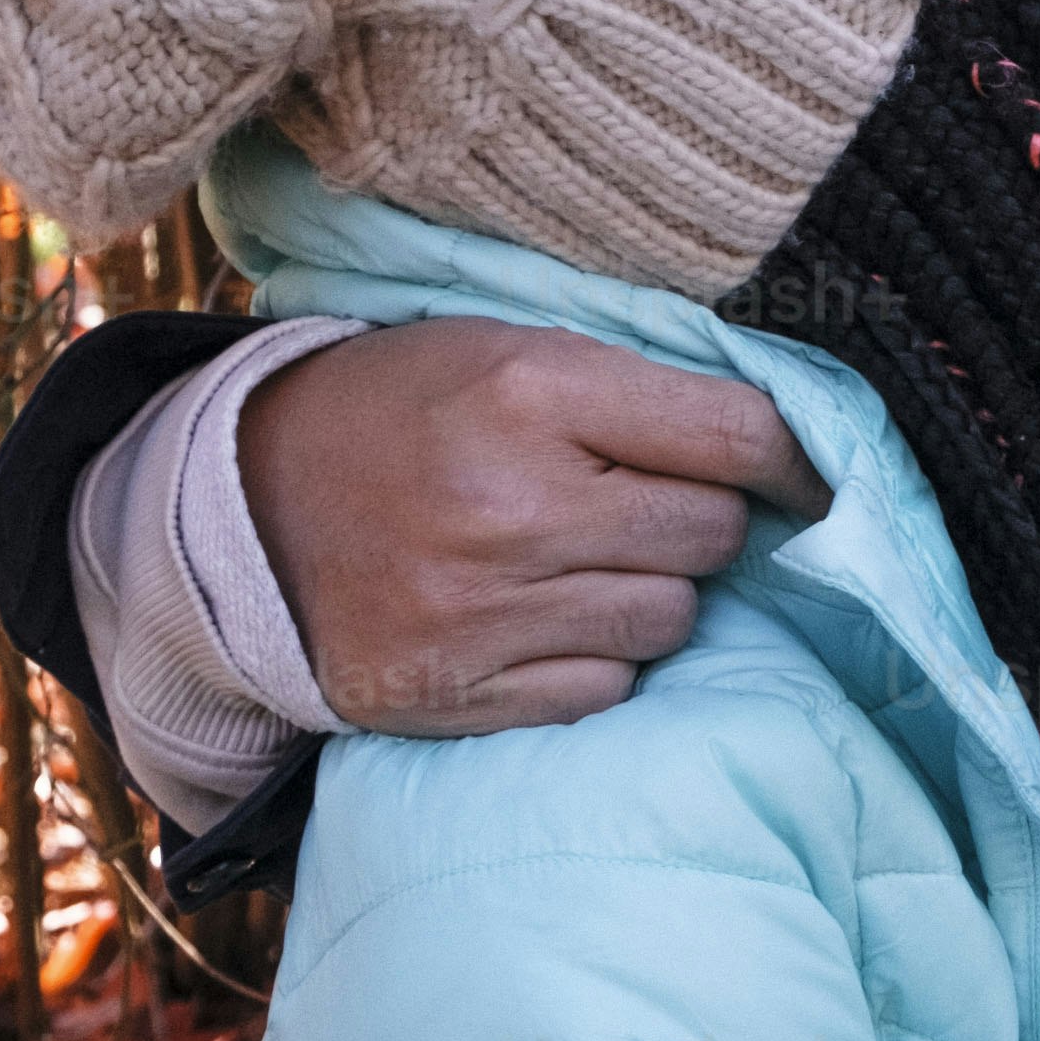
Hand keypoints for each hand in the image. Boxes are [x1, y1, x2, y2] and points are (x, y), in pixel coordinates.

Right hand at [243, 318, 818, 729]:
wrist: (237, 508)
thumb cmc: (398, 413)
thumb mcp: (504, 349)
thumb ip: (633, 388)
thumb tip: (781, 447)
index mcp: (529, 388)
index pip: (735, 436)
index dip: (792, 459)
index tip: (801, 475)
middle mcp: (513, 503)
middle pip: (712, 533)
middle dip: (699, 520)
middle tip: (644, 506)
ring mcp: (484, 608)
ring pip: (671, 619)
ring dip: (653, 592)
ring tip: (586, 560)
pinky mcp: (459, 691)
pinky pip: (605, 687)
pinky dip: (597, 657)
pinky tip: (544, 617)